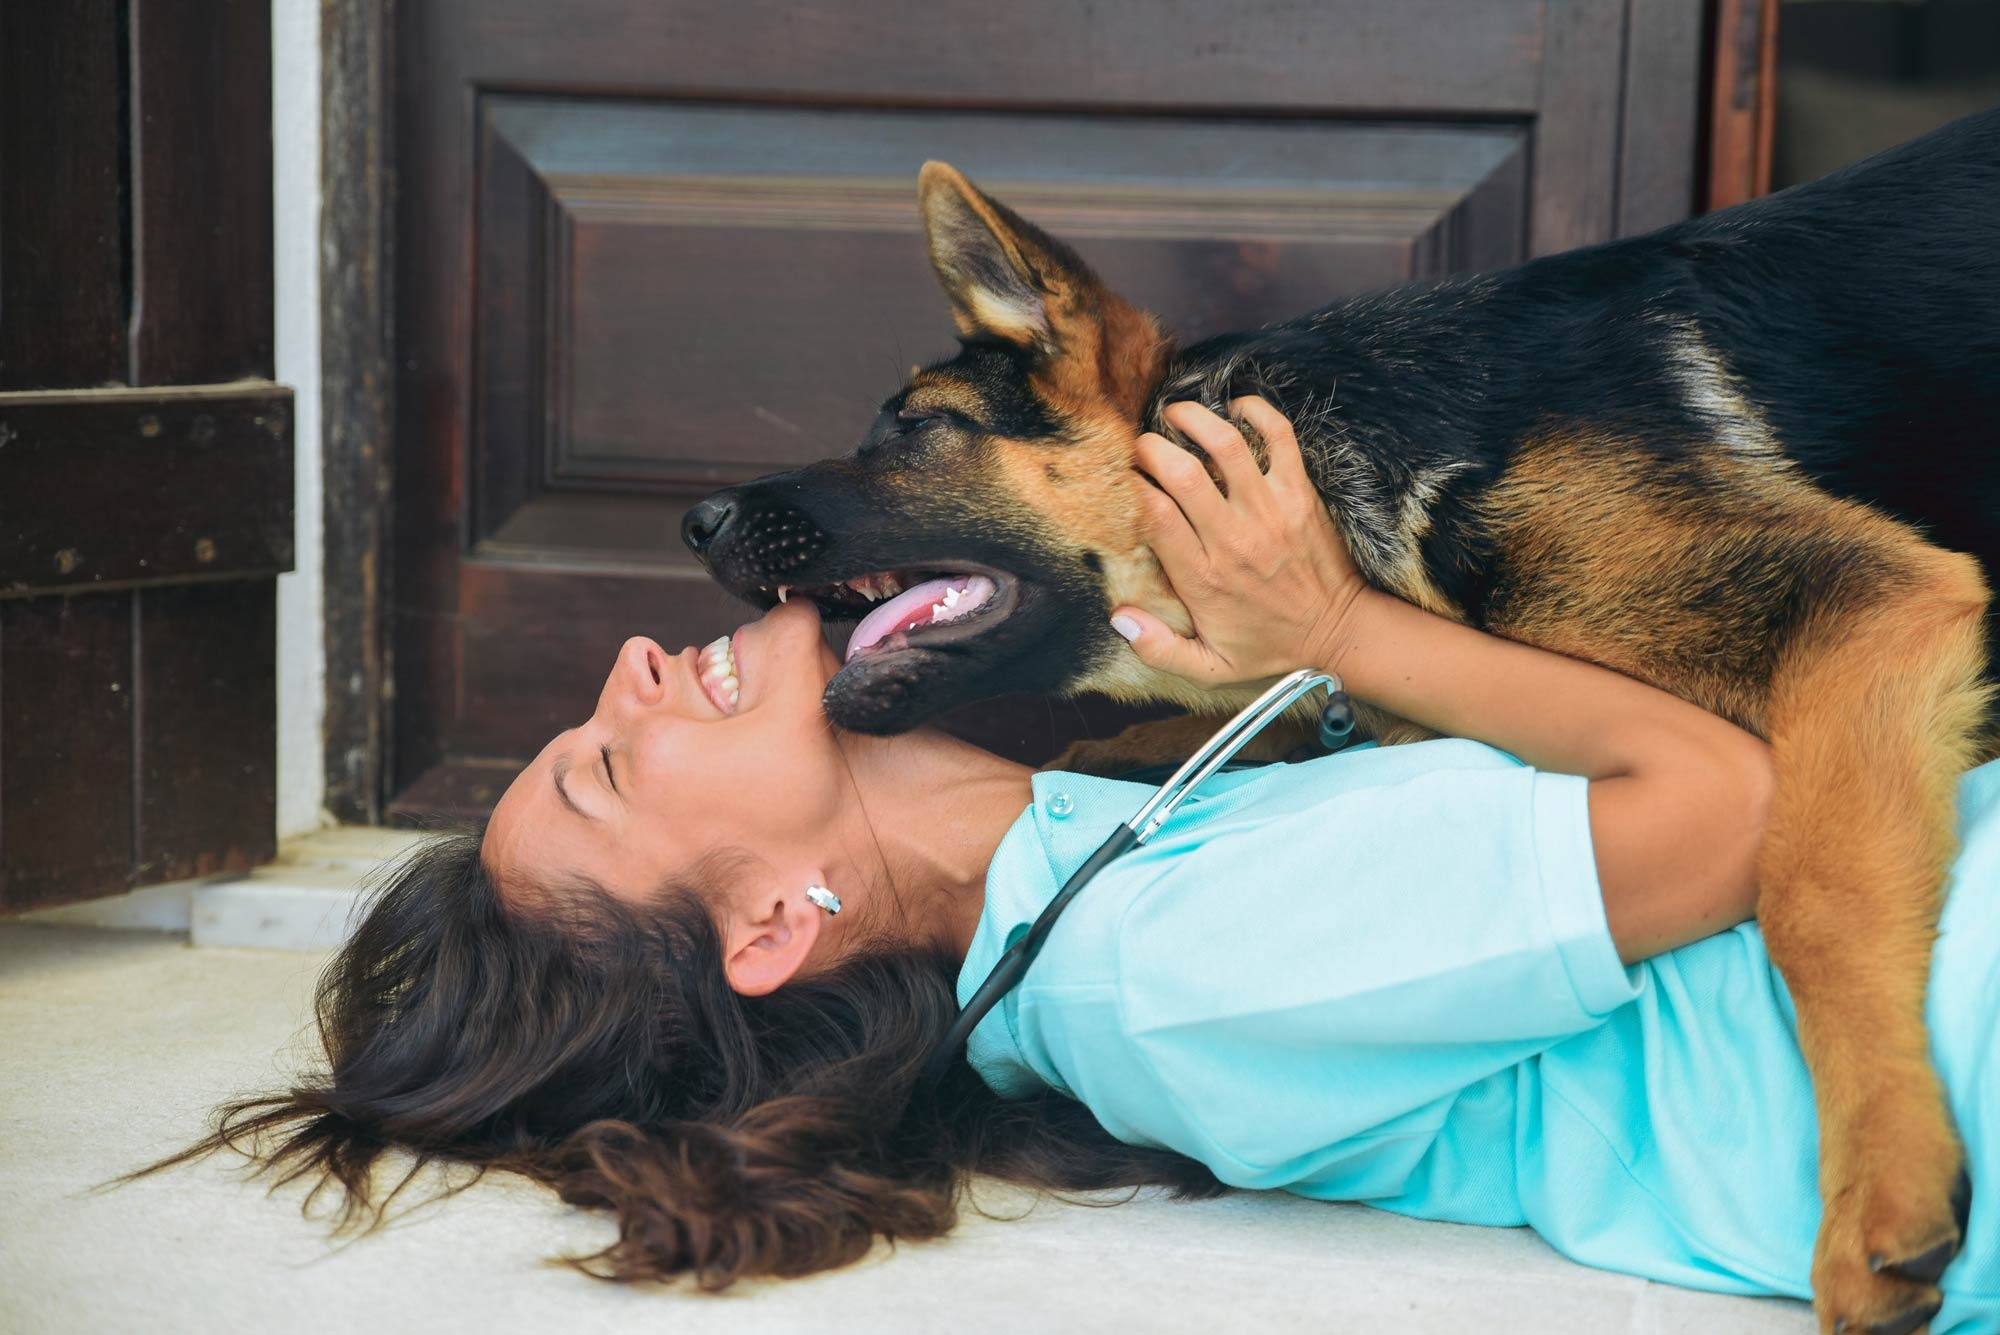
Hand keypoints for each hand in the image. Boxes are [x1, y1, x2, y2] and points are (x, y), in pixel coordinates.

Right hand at [1110, 398, 1368, 685]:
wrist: (1339, 632)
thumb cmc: (1269, 647)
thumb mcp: (1209, 667)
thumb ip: (1158, 649)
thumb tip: (1118, 617)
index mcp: (1204, 578)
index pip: (1154, 515)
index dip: (1130, 487)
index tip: (1122, 482)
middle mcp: (1234, 539)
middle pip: (1181, 472)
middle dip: (1150, 447)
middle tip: (1141, 446)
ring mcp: (1271, 511)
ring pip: (1226, 444)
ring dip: (1193, 418)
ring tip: (1175, 415)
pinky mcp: (1299, 493)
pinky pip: (1279, 435)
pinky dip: (1256, 411)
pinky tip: (1235, 409)